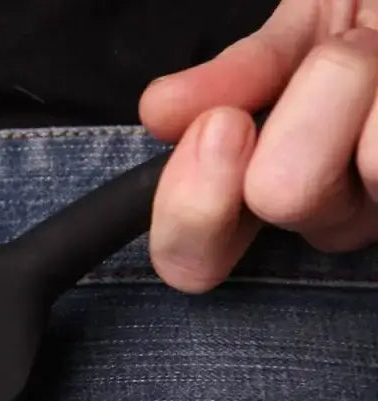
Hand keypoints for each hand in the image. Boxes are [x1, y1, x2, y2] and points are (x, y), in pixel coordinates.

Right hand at [139, 0, 377, 291]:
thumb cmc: (376, 10)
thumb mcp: (310, 21)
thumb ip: (240, 74)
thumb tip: (160, 111)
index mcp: (269, 187)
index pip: (193, 259)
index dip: (192, 206)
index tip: (219, 127)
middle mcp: (333, 214)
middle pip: (280, 195)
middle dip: (311, 97)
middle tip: (349, 54)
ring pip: (358, 167)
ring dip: (369, 77)